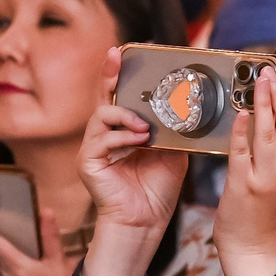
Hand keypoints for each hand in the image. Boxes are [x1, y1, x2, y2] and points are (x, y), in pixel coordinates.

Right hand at [80, 49, 188, 235]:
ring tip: (145, 128)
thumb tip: (186, 108)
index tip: (122, 53)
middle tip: (117, 58)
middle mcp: (105, 135)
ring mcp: (94, 147)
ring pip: (101, 113)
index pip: (119, 97)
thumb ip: (174, 130)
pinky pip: (102, 139)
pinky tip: (139, 142)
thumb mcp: (173, 153)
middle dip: (110, 75)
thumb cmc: (155, 190)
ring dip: (126, 115)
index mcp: (124, 131)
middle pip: (103, 96)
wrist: (145, 222)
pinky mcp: (88, 161)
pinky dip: (123, 137)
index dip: (118, 74)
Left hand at [213, 63, 275, 275]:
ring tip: (258, 84)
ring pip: (268, 133)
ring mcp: (266, 179)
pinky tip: (240, 114)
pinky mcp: (242, 185)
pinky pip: (242, 151)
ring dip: (263, 104)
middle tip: (271, 73)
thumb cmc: (263, 212)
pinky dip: (242, 131)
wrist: (251, 246)